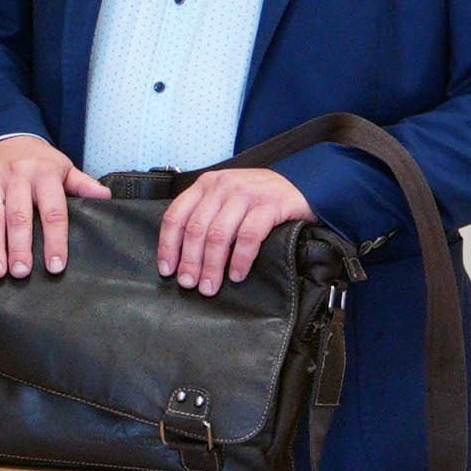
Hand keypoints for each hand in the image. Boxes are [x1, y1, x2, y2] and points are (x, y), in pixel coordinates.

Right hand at [0, 131, 105, 277]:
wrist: (1, 132)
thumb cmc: (35, 159)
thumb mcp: (62, 166)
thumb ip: (82, 184)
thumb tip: (106, 197)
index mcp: (45, 175)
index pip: (53, 211)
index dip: (55, 240)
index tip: (55, 265)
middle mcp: (18, 177)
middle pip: (19, 216)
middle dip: (19, 246)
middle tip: (21, 272)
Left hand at [155, 164, 318, 290]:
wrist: (303, 183)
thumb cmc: (260, 196)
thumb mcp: (227, 198)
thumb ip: (206, 215)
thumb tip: (182, 254)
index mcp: (207, 185)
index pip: (176, 215)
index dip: (168, 245)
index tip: (167, 270)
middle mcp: (223, 186)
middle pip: (196, 229)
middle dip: (190, 261)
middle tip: (190, 284)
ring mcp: (247, 194)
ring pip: (218, 235)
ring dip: (212, 266)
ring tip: (210, 286)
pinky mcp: (270, 205)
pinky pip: (249, 237)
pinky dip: (240, 260)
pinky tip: (237, 275)